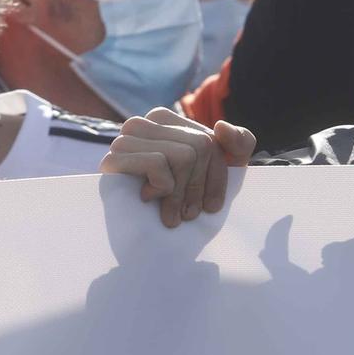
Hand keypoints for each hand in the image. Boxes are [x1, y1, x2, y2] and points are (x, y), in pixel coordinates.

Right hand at [99, 109, 255, 228]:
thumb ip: (239, 142)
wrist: (134, 234)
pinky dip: (163, 187)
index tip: (211, 205)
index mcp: (163, 120)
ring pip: (183, 156)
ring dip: (182, 193)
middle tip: (189, 214)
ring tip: (173, 215)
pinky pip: (158, 164)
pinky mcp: (114, 160)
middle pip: (199, 147)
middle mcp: (142, 123)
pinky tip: (149, 198)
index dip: (216, 177)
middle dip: (199, 188)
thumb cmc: (179, 198)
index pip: (208, 141)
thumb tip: (222, 127)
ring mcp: (124, 140)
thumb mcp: (220, 169)